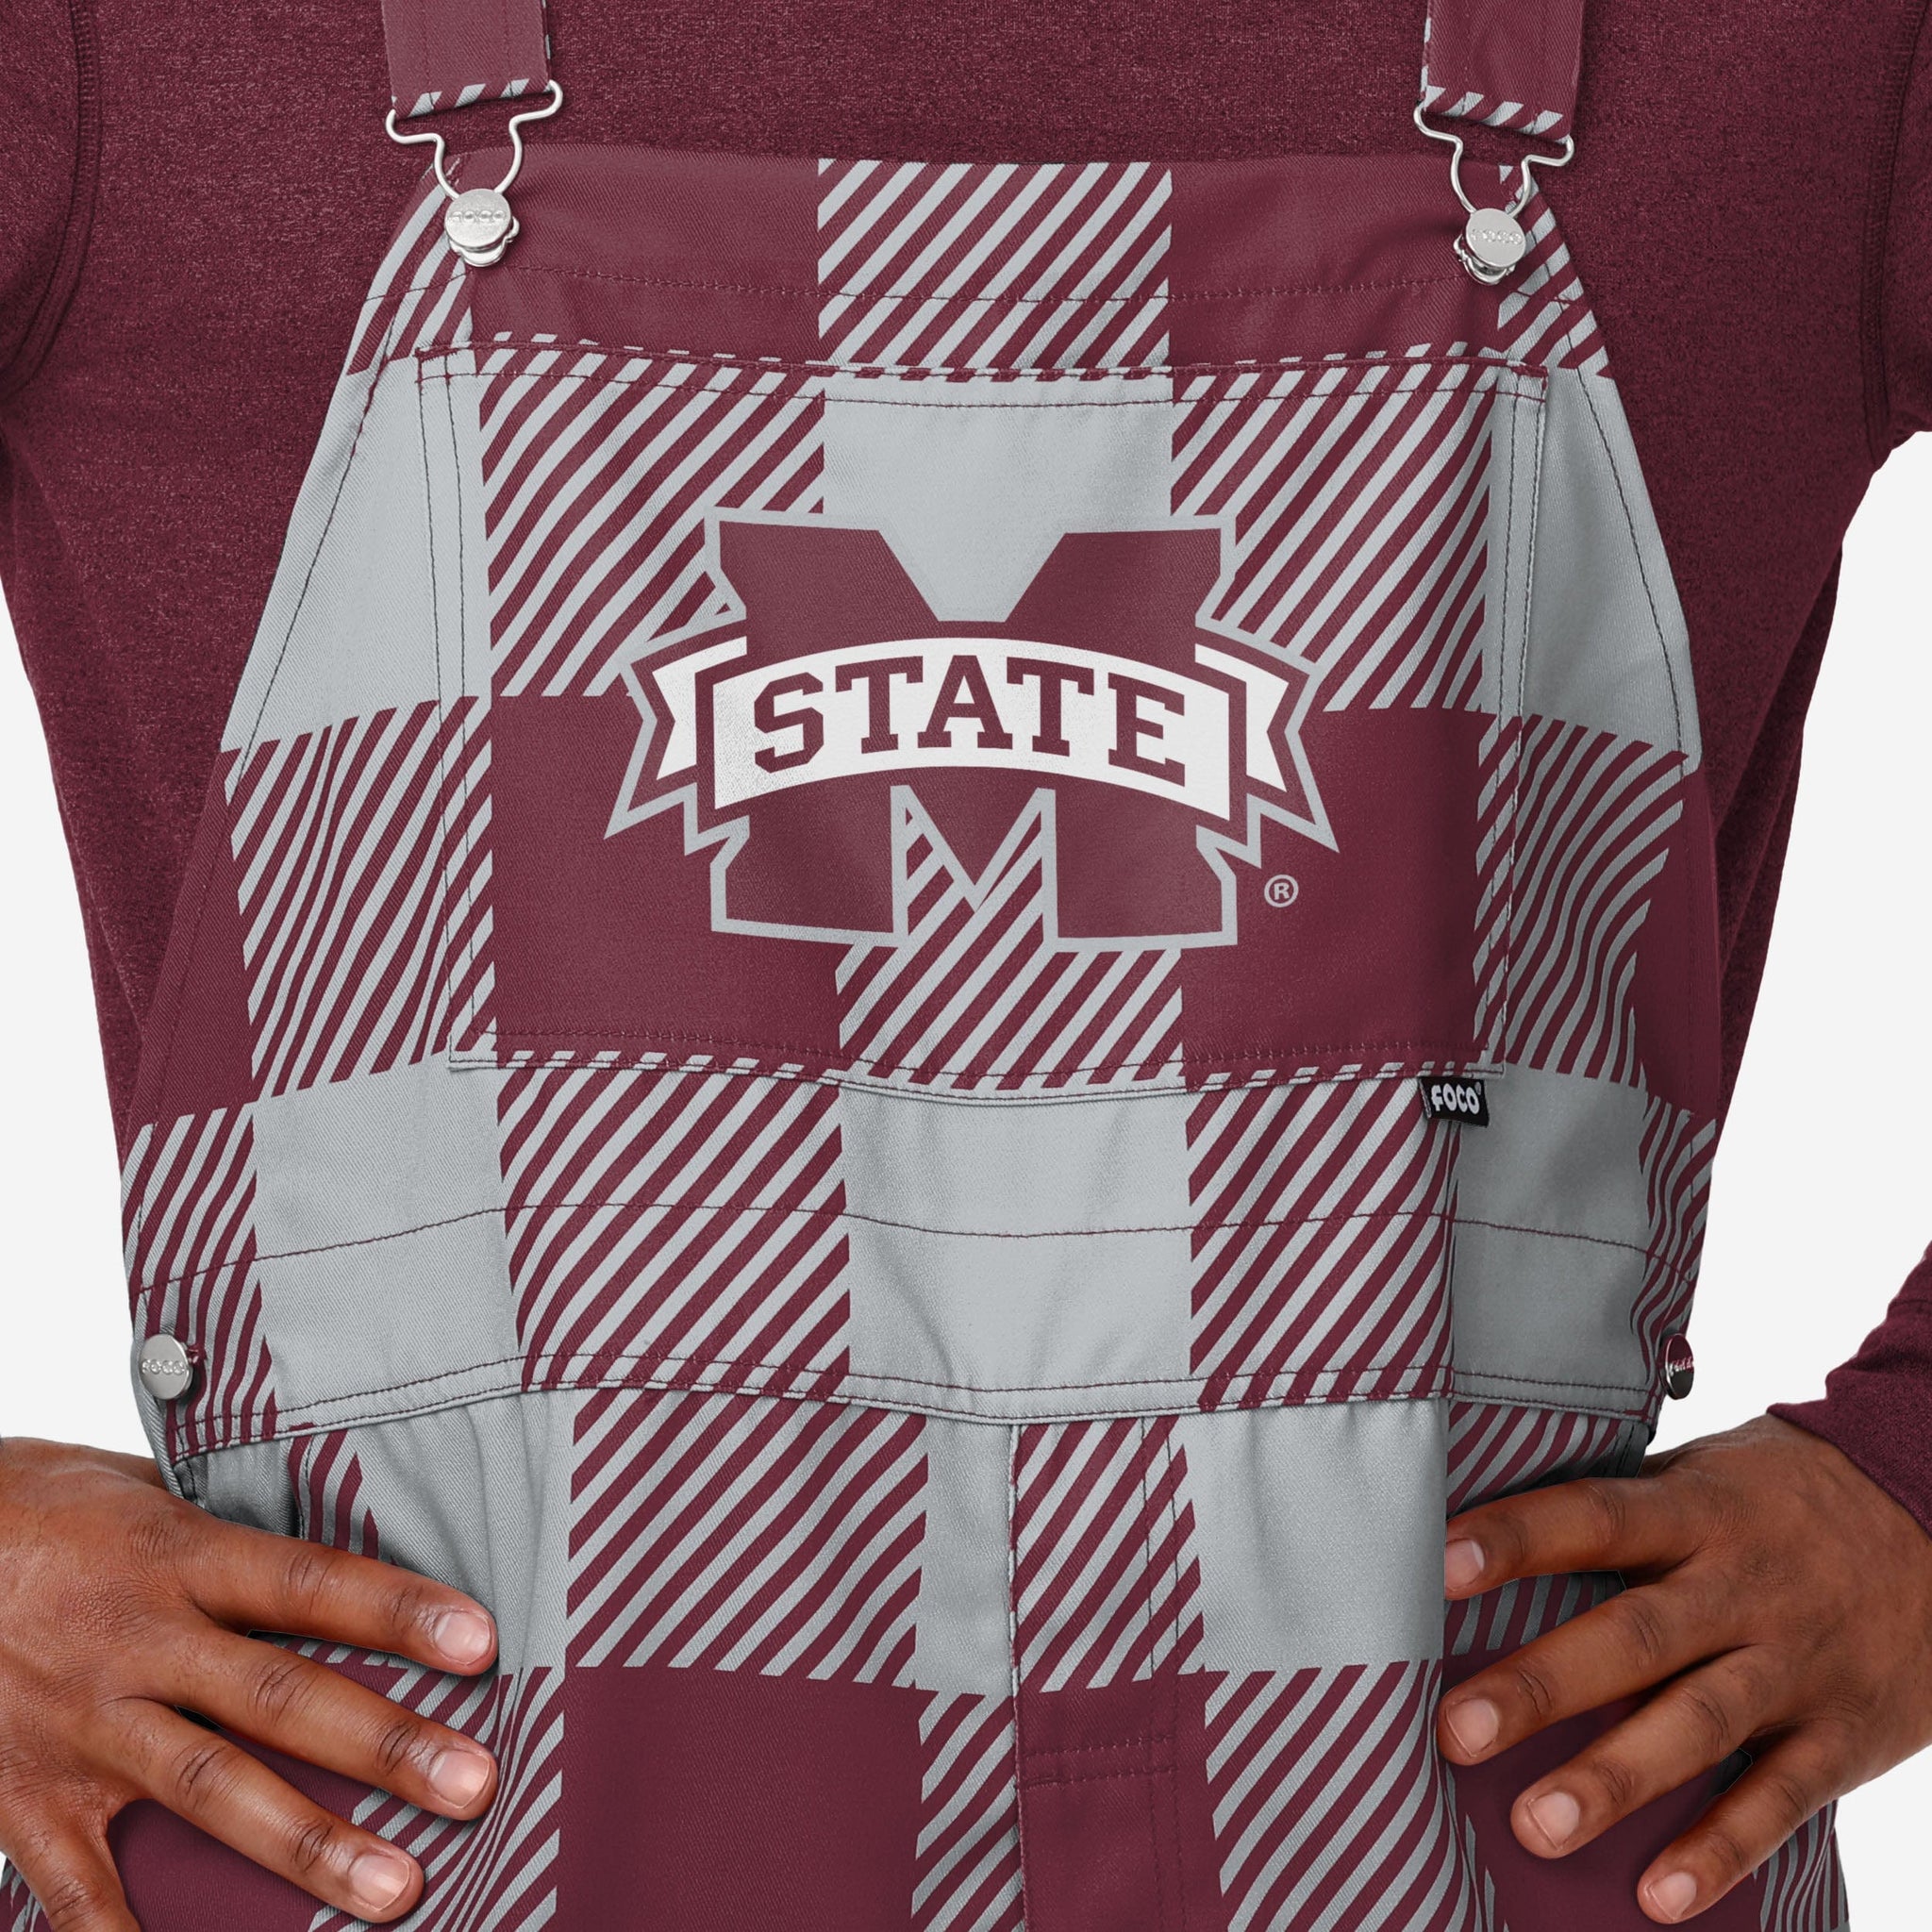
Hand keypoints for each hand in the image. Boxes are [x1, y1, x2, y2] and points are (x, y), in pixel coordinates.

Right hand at [0, 1436, 500, 1929]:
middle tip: (473, 1783)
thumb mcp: (143, 1491)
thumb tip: (341, 1537)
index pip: (307, 1583)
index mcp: (175, 1556)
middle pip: (277, 1698)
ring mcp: (82, 1725)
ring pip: (209, 1791)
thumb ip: (230, 1534)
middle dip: (383, 1746)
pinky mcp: (24, 1796)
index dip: (395, 1612)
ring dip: (308, 1845)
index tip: (479, 1642)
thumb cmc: (43, 1509)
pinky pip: (79, 1886)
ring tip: (395, 1887)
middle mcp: (136, 1642)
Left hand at [1436, 1414, 1931, 1921]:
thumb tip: (1489, 1525)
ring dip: (1613, 1780)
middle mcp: (1741, 1587)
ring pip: (1697, 1726)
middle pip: (1633, 1637)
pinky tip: (1659, 1897)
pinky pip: (1776, 1799)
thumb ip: (1620, 1508)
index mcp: (1698, 1511)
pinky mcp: (1841, 1735)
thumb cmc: (1785, 1498)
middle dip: (1542, 1686)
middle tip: (1455, 1730)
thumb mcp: (1706, 1474)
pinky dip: (1720, 1850)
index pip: (1595, 1517)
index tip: (1440, 1563)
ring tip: (1534, 1826)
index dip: (1519, 1537)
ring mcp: (1794, 1665)